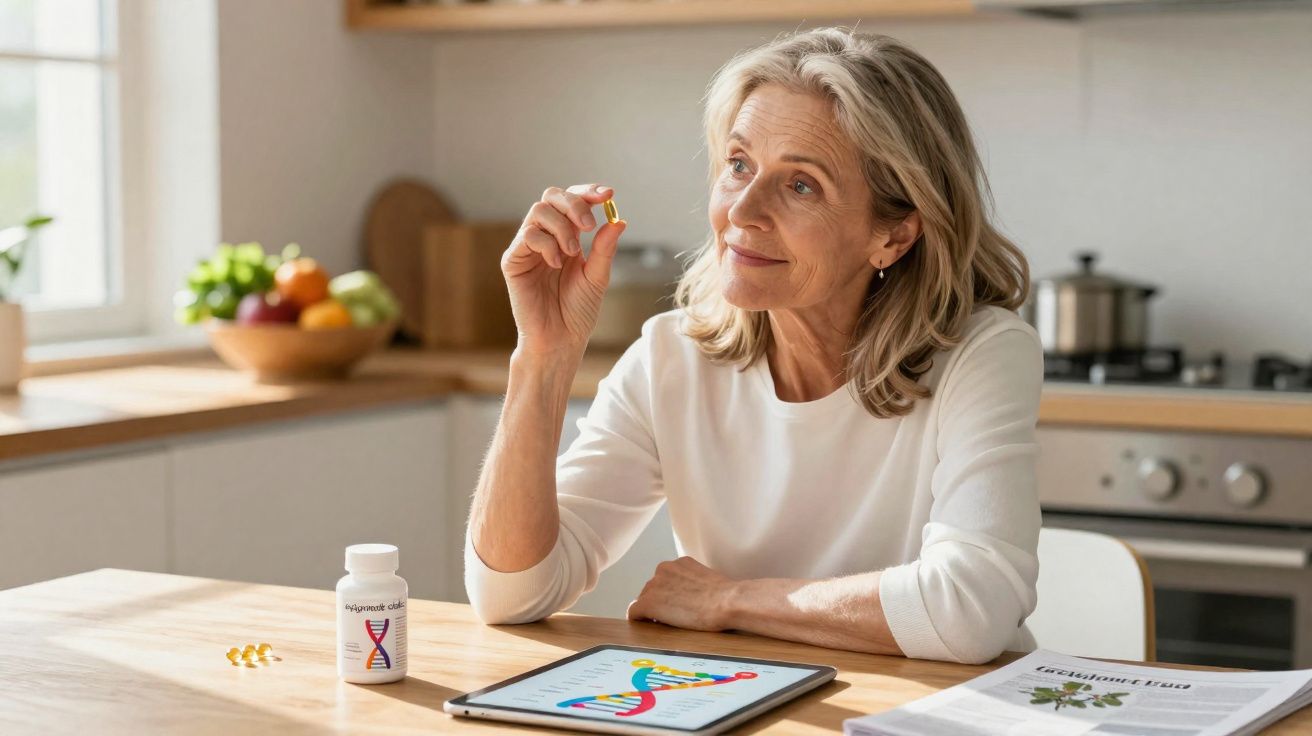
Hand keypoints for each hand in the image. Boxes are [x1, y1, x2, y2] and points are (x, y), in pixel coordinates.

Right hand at [502, 183, 626, 356]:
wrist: (560, 340)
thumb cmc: (577, 312)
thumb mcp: (597, 277)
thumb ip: (605, 248)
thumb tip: (618, 220)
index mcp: (566, 237)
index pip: (573, 201)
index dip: (588, 192)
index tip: (608, 195)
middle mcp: (545, 237)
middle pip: (552, 197)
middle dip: (574, 204)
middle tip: (589, 226)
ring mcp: (527, 247)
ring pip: (538, 210)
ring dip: (561, 227)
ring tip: (574, 252)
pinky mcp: (513, 260)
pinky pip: (527, 235)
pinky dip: (547, 244)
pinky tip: (556, 264)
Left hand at [627, 557, 736, 631]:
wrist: (727, 602)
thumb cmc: (726, 596)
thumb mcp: (707, 581)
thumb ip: (693, 583)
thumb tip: (691, 596)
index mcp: (679, 563)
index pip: (666, 580)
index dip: (670, 595)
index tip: (677, 606)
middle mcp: (663, 569)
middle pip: (653, 589)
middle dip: (660, 602)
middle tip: (675, 617)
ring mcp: (655, 585)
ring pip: (644, 600)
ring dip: (653, 611)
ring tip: (669, 623)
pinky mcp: (648, 602)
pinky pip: (634, 611)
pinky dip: (639, 619)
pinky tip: (647, 626)